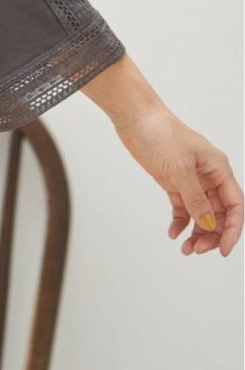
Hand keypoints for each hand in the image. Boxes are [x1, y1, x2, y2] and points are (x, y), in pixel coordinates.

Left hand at [113, 105, 241, 256]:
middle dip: (211, 234)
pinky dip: (180, 221)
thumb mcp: (180, 169)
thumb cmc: (161, 135)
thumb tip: (209, 224)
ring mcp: (191, 180)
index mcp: (219, 169)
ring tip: (186, 249)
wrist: (135, 118)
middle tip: (197, 250)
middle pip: (219, 213)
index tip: (223, 250)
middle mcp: (209, 176)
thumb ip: (196, 199)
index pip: (235, 205)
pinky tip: (173, 233)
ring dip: (197, 232)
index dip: (232, 229)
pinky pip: (183, 207)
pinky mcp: (173, 181)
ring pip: (201, 213)